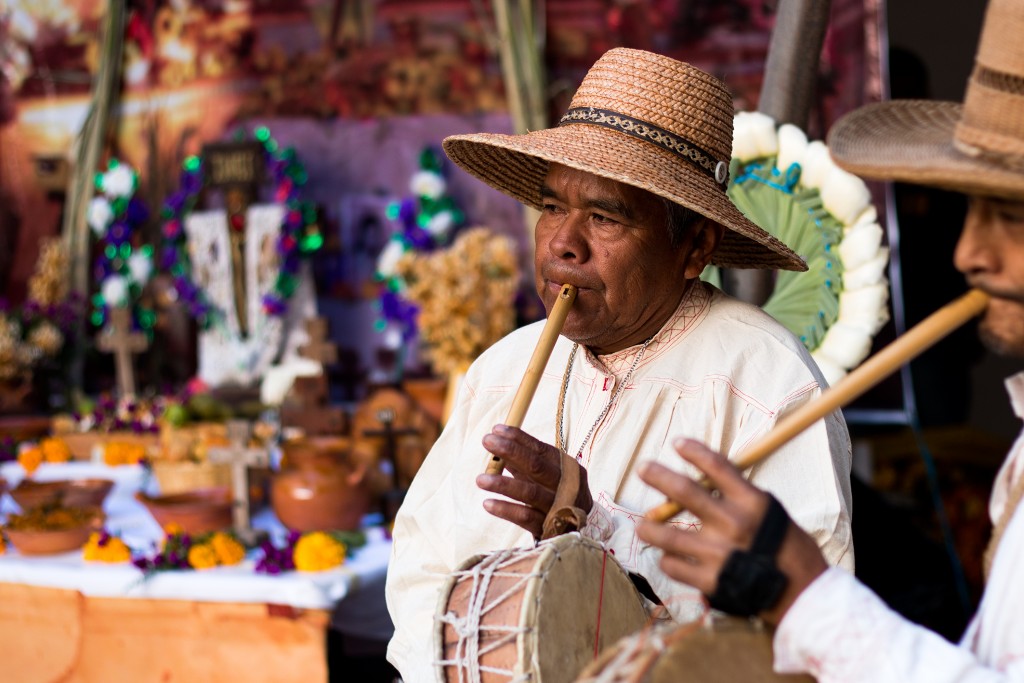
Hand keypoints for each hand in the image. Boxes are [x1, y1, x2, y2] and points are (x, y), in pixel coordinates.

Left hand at [476, 424, 592, 537]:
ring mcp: (559, 507)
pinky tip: (487, 503)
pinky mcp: (549, 528)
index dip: (519, 438)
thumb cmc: (558, 495)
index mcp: (567, 468)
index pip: (541, 449)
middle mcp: (566, 486)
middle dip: (511, 451)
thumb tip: (498, 445)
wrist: (580, 530)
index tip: (496, 430)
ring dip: (504, 484)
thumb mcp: (546, 477)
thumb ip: (525, 463)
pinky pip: (526, 517)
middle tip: (487, 441)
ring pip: (530, 493)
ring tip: (480, 479)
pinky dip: (506, 510)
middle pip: (537, 466)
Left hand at [634, 438, 826, 624]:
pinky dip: (667, 560)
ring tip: (643, 526)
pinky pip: (672, 566)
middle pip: (683, 491)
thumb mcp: (772, 513)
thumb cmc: (789, 549)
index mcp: (751, 502)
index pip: (716, 466)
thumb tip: (706, 480)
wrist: (803, 595)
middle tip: (643, 468)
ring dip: (648, 528)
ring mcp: (718, 553)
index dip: (693, 451)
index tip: (678, 443)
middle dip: (657, 475)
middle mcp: (732, 523)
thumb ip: (740, 498)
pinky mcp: (710, 581)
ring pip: (665, 534)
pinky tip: (669, 557)